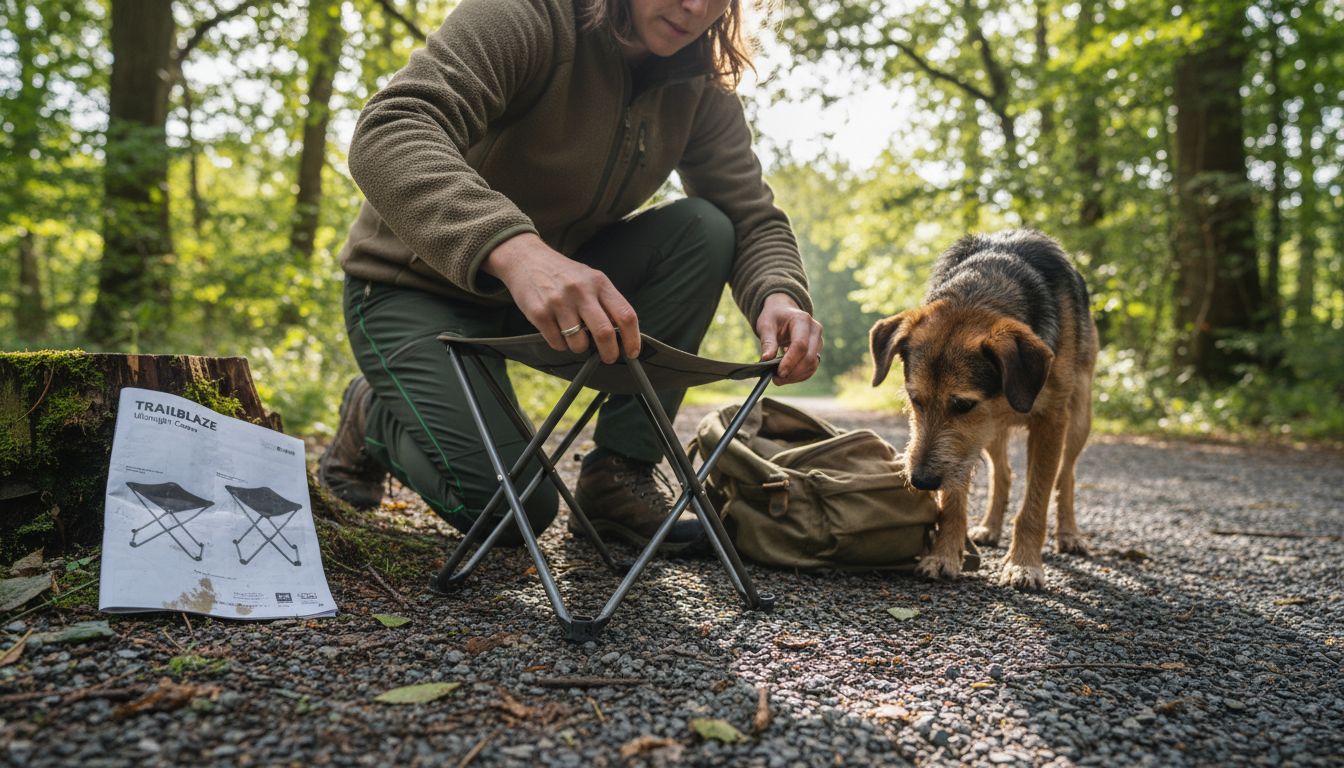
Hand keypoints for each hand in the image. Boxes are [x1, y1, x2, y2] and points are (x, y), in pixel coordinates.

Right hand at [483, 233, 639, 362]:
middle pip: (604, 333)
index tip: (632, 352)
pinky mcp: (539, 313)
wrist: (526, 259)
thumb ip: (606, 302)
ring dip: (579, 347)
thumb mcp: (590, 279)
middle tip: (608, 358)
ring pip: (579, 344)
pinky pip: (557, 344)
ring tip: (574, 334)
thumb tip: (622, 336)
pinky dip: (561, 344)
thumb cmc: (564, 274)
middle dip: (610, 353)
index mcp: (599, 282)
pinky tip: (557, 329)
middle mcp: (581, 291)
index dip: (633, 339)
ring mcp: (559, 302)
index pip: (625, 315)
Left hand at [755, 293, 822, 384]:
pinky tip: (786, 376)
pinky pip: (811, 367)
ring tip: (779, 378)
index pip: (800, 345)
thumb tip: (766, 360)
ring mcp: (818, 341)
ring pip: (812, 365)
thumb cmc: (774, 317)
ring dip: (796, 376)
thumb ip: (767, 342)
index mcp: (802, 320)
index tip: (778, 373)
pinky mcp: (817, 350)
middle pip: (809, 357)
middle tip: (776, 379)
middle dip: (793, 372)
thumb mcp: (766, 325)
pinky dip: (799, 375)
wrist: (784, 311)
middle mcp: (815, 330)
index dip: (790, 361)